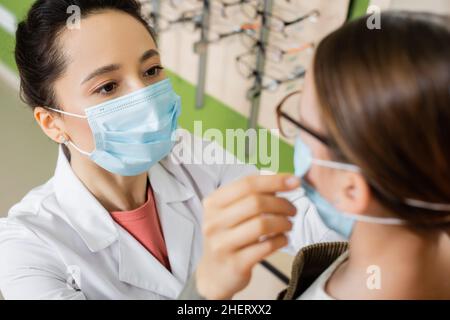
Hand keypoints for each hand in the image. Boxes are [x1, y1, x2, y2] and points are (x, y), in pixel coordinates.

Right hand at [196, 174, 299, 298]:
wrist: (214, 275)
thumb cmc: (228, 238)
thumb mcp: (231, 213)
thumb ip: (252, 196)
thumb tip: (284, 180)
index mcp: (213, 203)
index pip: (247, 184)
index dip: (274, 180)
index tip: (295, 181)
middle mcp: (214, 222)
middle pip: (256, 203)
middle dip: (281, 204)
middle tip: (292, 210)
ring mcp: (222, 244)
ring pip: (262, 225)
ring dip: (283, 222)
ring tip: (288, 225)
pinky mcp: (235, 264)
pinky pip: (266, 247)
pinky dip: (280, 240)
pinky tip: (283, 239)